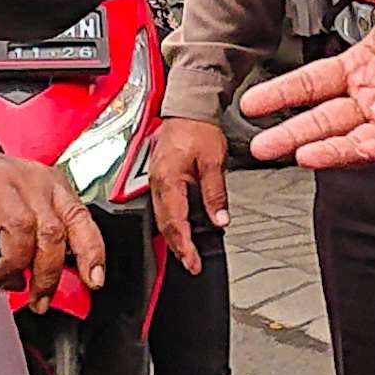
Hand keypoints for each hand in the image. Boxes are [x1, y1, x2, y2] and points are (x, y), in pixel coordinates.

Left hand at [0, 136, 101, 297]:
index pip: (19, 226)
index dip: (15, 262)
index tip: (4, 280)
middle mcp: (26, 179)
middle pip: (51, 230)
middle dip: (48, 273)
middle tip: (39, 299)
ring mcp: (46, 179)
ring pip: (77, 220)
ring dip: (86, 258)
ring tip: (89, 285)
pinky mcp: (59, 185)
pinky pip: (82, 215)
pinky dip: (92, 243)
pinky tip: (94, 267)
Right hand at [150, 117, 228, 272]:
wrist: (187, 109)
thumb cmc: (198, 128)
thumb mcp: (213, 161)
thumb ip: (215, 193)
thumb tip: (219, 219)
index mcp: (168, 179)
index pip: (175, 222)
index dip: (185, 246)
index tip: (193, 262)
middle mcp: (156, 183)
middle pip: (164, 225)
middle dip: (178, 248)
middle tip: (191, 265)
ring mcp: (155, 181)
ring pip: (161, 218)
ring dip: (174, 238)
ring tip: (187, 254)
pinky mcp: (159, 179)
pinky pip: (162, 207)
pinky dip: (171, 223)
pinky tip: (180, 230)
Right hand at [242, 0, 374, 168]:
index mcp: (366, 65)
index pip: (314, 83)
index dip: (283, 93)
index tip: (254, 102)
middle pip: (323, 118)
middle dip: (289, 132)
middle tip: (259, 141)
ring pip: (349, 139)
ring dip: (318, 147)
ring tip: (289, 151)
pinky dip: (358, 153)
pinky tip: (335, 154)